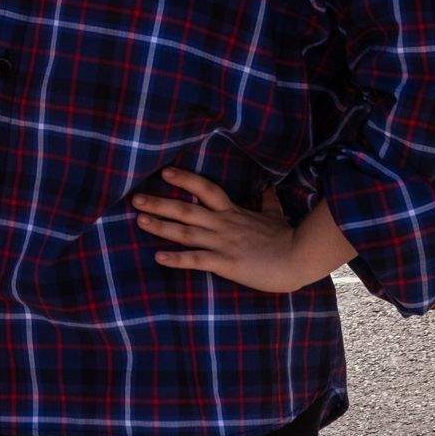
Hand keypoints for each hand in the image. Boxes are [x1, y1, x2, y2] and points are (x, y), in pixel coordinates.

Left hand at [132, 167, 318, 293]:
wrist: (299, 258)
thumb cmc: (287, 238)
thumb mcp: (275, 214)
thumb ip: (268, 200)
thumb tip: (269, 185)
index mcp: (234, 212)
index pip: (206, 189)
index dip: (185, 179)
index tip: (165, 172)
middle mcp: (223, 224)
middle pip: (186, 209)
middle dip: (160, 203)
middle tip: (135, 198)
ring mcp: (223, 243)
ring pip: (186, 232)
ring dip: (161, 226)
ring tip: (139, 220)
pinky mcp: (226, 263)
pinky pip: (197, 260)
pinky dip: (177, 259)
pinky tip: (158, 256)